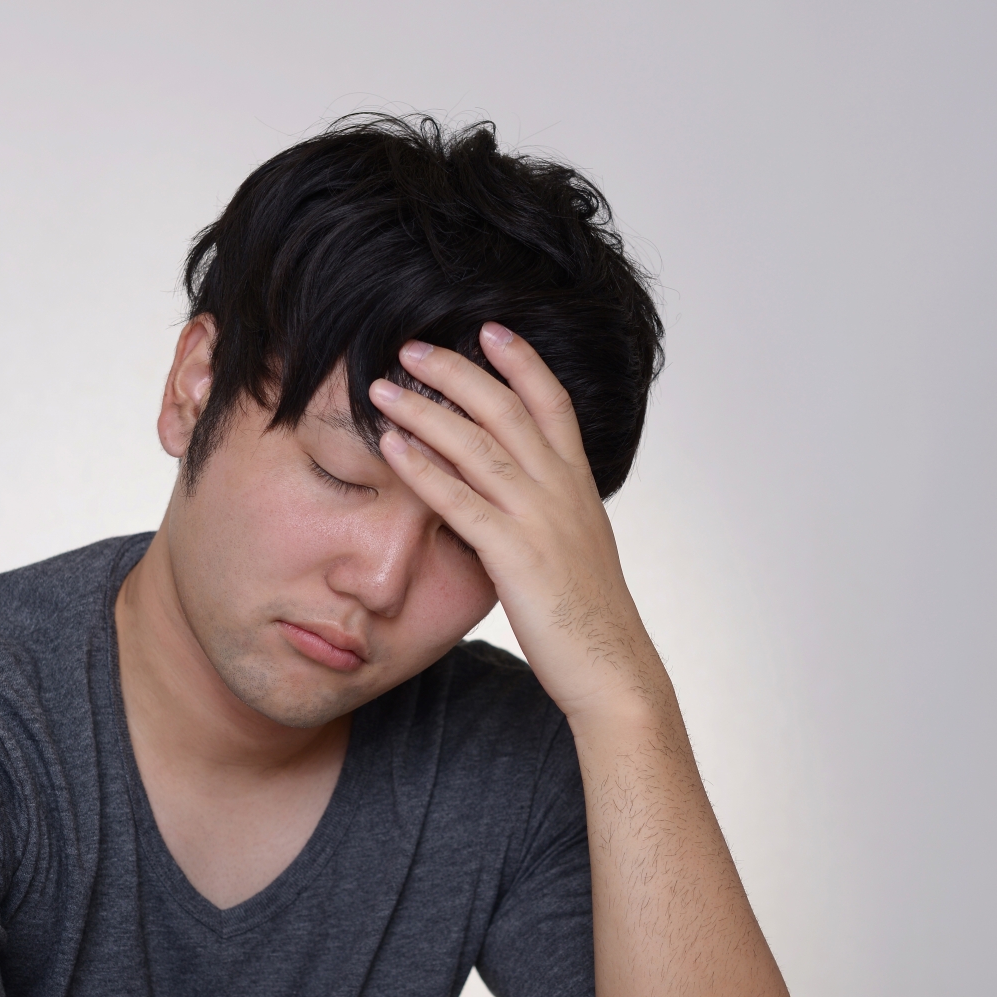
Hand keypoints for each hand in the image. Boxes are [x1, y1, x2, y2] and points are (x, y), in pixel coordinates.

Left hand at [370, 324, 661, 723]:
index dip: (521, 361)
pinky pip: (459, 498)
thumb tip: (520, 498)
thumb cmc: (589, 618)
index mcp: (579, 484)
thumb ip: (550, 513)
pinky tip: (391, 446)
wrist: (612, 667)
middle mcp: (561, 490)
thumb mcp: (577, 549)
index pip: (553, 403)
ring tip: (383, 385)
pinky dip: (422, 467)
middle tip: (412, 346)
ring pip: (477, 444)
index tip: (490, 329)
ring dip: (425, 409)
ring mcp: (539, 518)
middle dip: (457, 370)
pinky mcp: (514, 553)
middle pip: (506, 408)